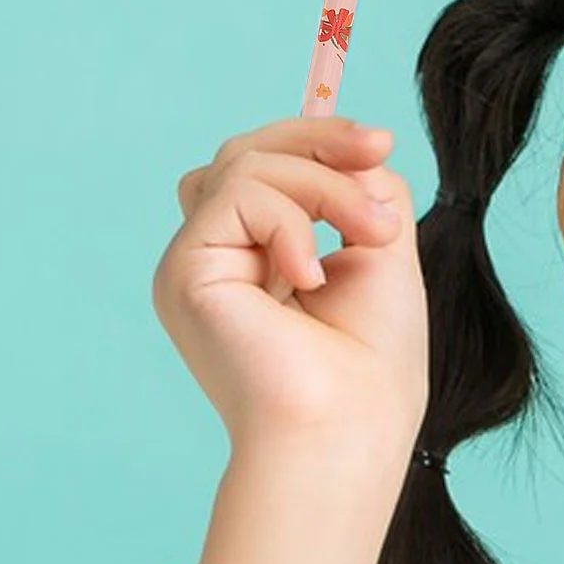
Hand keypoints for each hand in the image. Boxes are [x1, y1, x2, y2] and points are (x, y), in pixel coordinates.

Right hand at [151, 115, 428, 459]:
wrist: (350, 424)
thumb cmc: (372, 359)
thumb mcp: (379, 247)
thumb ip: (359, 186)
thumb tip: (351, 147)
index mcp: (258, 256)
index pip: (264, 165)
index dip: (318, 140)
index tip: (380, 143)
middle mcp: (217, 257)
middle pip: (246, 151)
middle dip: (319, 142)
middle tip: (377, 152)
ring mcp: (194, 263)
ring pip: (246, 163)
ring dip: (324, 187)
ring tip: (369, 236)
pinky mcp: (184, 271)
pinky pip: (237, 194)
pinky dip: (292, 220)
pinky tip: (312, 277)